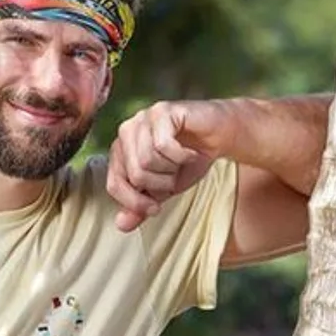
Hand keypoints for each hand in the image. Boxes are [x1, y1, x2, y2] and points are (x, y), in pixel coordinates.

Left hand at [107, 101, 217, 231]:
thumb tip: (121, 225)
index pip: (114, 183)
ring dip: (172, 169)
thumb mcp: (164, 190)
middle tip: (175, 176)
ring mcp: (143, 118)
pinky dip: (182, 156)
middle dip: (160, 184)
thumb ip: (141, 207)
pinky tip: (189, 152)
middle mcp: (126, 132)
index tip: (156, 208)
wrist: (221, 135)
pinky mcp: (162, 110)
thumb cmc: (189, 161)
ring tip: (182, 162)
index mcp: (120, 150)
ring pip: (147, 160)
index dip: (135, 202)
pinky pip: (163, 145)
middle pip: (134, 174)